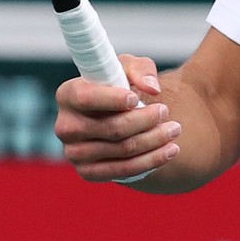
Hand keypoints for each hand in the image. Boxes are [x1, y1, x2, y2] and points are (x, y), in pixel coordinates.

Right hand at [54, 54, 180, 182]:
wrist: (117, 115)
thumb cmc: (121, 85)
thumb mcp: (128, 68)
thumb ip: (140, 69)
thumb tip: (152, 88)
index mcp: (68, 95)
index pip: (86, 98)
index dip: (112, 99)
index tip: (135, 98)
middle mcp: (66, 126)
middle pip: (112, 127)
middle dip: (145, 120)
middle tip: (166, 111)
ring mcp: (75, 153)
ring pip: (123, 149)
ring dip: (155, 140)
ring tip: (174, 129)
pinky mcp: (88, 172)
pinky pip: (123, 170)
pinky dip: (151, 160)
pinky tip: (171, 150)